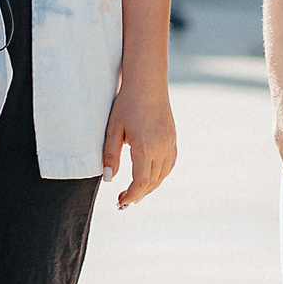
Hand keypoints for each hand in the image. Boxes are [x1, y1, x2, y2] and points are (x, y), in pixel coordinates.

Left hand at [103, 79, 176, 208]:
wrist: (148, 82)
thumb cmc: (127, 103)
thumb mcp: (113, 129)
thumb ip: (110, 155)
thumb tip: (109, 180)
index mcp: (145, 146)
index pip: (141, 182)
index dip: (131, 195)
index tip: (120, 201)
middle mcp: (162, 147)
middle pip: (153, 182)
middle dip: (138, 194)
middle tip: (123, 200)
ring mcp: (170, 143)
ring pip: (163, 175)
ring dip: (149, 187)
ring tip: (135, 192)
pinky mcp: (173, 138)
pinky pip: (169, 164)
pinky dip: (160, 175)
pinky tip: (149, 176)